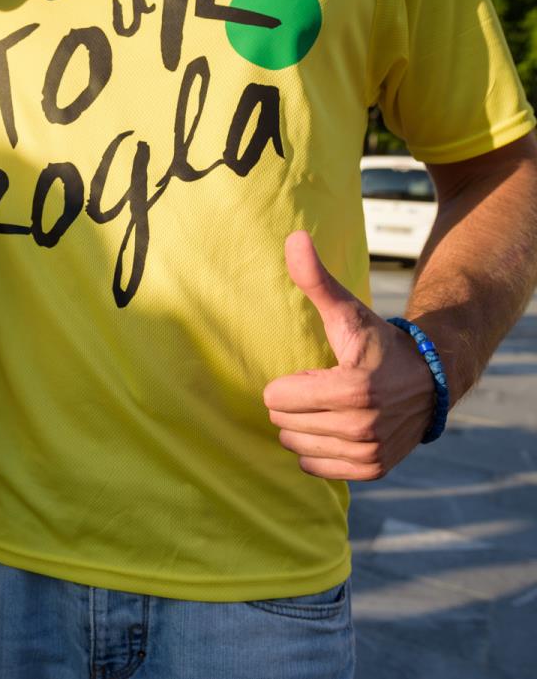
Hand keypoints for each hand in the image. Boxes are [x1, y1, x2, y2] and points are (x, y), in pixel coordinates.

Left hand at [263, 231, 435, 480]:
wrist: (430, 380)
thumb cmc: (380, 343)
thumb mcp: (348, 312)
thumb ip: (317, 279)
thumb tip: (294, 238)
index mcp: (353, 389)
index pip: (278, 398)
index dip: (286, 383)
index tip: (312, 373)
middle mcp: (364, 426)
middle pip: (285, 423)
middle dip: (293, 404)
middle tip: (318, 389)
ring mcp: (370, 451)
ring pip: (296, 446)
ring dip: (302, 428)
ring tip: (325, 408)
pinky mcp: (373, 469)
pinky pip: (315, 466)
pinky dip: (315, 451)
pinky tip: (332, 429)